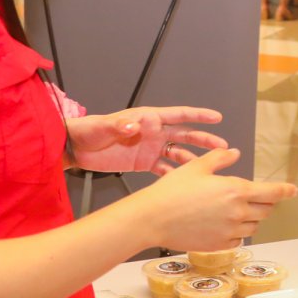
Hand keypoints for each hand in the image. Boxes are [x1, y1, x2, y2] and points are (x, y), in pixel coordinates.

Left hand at [66, 106, 228, 174]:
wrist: (75, 148)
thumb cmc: (88, 131)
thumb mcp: (103, 126)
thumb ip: (120, 125)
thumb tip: (136, 126)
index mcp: (147, 118)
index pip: (178, 115)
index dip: (198, 115)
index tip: (217, 117)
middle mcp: (153, 132)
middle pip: (185, 135)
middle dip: (204, 140)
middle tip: (223, 147)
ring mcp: (150, 148)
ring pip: (178, 153)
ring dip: (194, 159)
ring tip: (209, 167)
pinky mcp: (143, 163)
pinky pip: (164, 169)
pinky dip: (175, 174)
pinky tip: (186, 182)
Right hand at [130, 147, 296, 249]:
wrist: (152, 218)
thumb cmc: (172, 191)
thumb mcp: (197, 167)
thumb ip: (220, 158)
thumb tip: (234, 152)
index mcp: (236, 190)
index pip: (272, 193)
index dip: (285, 191)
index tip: (293, 190)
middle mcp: (238, 212)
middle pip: (266, 210)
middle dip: (264, 203)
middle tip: (254, 198)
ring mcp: (230, 231)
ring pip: (253, 226)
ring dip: (251, 218)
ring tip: (234, 211)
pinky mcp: (219, 245)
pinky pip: (239, 240)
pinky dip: (237, 234)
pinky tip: (224, 226)